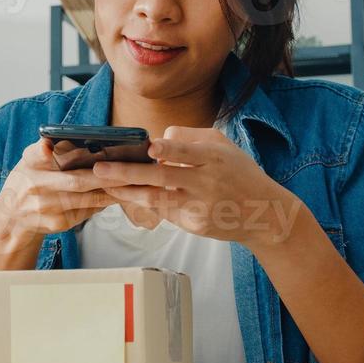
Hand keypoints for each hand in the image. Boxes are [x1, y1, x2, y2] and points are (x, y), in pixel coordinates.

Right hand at [0, 139, 118, 255]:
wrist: (12, 218)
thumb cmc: (26, 181)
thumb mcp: (26, 162)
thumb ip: (38, 150)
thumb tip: (47, 143)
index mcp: (29, 167)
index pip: (35, 155)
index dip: (42, 152)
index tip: (49, 147)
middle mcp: (36, 188)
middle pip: (76, 181)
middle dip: (105, 176)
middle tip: (129, 170)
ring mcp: (48, 209)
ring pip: (86, 199)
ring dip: (111, 192)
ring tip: (132, 183)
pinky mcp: (58, 224)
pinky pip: (86, 211)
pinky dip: (102, 202)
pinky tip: (116, 195)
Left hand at [92, 126, 300, 246]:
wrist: (263, 213)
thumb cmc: (238, 172)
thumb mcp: (223, 145)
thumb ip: (190, 137)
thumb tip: (157, 140)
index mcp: (214, 158)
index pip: (187, 152)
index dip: (168, 148)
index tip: (148, 146)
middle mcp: (206, 183)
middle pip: (162, 177)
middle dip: (128, 173)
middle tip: (100, 169)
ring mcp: (200, 207)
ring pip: (157, 199)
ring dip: (128, 192)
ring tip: (105, 184)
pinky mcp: (195, 225)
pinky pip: (165, 212)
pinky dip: (144, 203)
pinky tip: (127, 195)